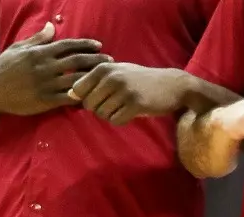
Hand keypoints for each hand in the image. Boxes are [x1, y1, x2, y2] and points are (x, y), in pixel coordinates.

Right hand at [0, 25, 109, 116]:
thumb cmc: (4, 68)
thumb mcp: (18, 48)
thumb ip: (37, 38)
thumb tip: (51, 25)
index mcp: (39, 52)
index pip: (67, 45)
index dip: (85, 45)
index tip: (99, 45)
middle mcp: (45, 66)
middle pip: (77, 61)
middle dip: (96, 60)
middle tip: (112, 60)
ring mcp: (46, 84)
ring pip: (76, 79)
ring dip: (94, 78)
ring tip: (108, 78)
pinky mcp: (47, 100)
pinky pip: (70, 99)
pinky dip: (84, 97)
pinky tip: (95, 96)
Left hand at [69, 62, 189, 123]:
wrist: (173, 85)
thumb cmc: (141, 79)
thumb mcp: (117, 72)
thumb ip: (94, 80)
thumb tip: (70, 94)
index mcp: (103, 68)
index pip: (78, 90)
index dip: (86, 98)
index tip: (100, 98)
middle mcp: (111, 78)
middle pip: (89, 104)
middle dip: (98, 109)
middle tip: (113, 106)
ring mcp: (124, 91)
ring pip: (102, 114)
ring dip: (110, 115)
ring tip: (122, 109)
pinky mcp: (136, 104)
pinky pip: (116, 120)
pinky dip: (121, 120)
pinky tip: (130, 114)